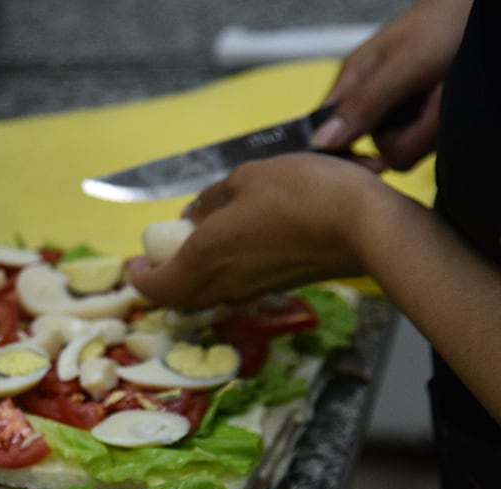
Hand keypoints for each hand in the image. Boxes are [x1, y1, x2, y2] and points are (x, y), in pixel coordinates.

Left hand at [128, 153, 391, 309]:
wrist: (365, 225)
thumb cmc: (299, 194)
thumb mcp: (244, 179)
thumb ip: (211, 201)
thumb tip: (193, 215)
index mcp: (203, 261)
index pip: (158, 288)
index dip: (141, 277)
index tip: (135, 262)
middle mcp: (224, 285)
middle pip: (181, 296)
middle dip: (165, 278)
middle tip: (161, 254)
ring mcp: (254, 289)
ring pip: (210, 292)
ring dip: (195, 274)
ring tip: (196, 244)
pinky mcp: (281, 285)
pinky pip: (238, 285)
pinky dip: (225, 270)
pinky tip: (236, 242)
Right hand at [311, 0, 471, 169]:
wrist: (490, 14)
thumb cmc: (444, 23)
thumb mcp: (404, 65)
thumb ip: (364, 103)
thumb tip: (319, 141)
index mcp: (353, 84)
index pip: (331, 138)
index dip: (350, 156)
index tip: (378, 163)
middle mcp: (373, 101)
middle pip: (381, 149)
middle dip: (413, 134)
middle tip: (435, 100)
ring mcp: (403, 110)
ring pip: (409, 146)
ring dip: (435, 128)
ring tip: (448, 93)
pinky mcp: (426, 115)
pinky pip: (428, 139)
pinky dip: (446, 124)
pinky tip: (454, 101)